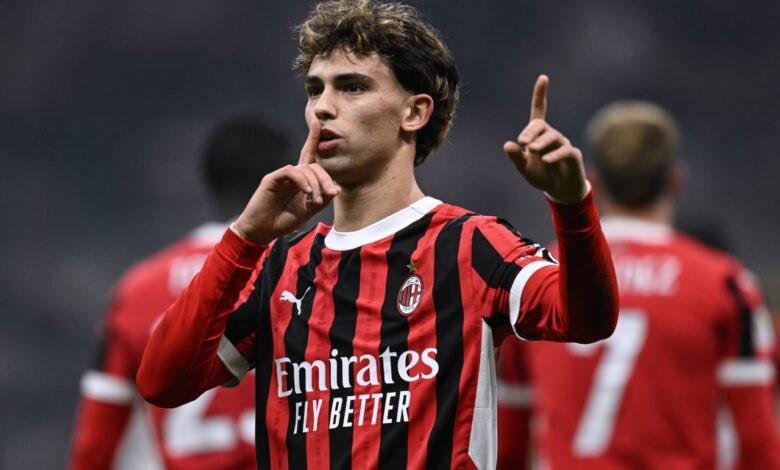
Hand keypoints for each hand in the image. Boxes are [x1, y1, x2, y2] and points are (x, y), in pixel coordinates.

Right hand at [232, 120, 339, 243]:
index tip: (318, 122)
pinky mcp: (272, 179)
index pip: (309, 156)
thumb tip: (336, 188)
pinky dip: (302, 181)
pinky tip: (306, 192)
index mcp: (301, 181)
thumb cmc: (283, 220)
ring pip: (305, 168)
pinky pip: (291, 172)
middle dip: (325, 179)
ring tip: (315, 200)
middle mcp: (292, 175)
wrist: (262, 231)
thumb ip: (321, 200)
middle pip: (314, 166)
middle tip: (329, 194)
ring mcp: (282, 176)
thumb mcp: (308, 211)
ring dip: (315, 184)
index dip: (313, 139)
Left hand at [503, 75, 587, 203]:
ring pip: (553, 137)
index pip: (539, 111)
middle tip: (522, 142)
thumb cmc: (542, 176)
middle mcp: (551, 136)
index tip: (544, 77)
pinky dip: (554, 155)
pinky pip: (564, 151)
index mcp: (538, 136)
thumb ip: (516, 157)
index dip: (540, 95)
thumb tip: (507, 145)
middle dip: (530, 132)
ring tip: (532, 150)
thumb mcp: (524, 168)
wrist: (560, 191)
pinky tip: (545, 159)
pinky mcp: (573, 155)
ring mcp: (563, 144)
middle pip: (541, 126)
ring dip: (541, 143)